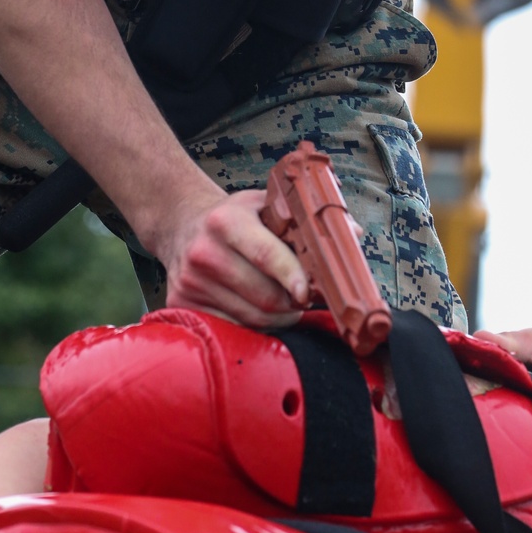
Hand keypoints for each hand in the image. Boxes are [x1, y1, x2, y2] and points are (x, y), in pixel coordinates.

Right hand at [157, 184, 308, 328]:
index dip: (292, 276)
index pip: (266, 255)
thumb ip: (300, 219)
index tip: (309, 292)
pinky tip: (258, 310)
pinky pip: (233, 328)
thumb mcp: (262, 205)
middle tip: (304, 297)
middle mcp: (203, 252)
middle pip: (264, 296)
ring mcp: (190, 281)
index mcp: (226, 221)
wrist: (182, 226)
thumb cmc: (234, 218)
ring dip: (278, 318)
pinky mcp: (183, 303)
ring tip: (285, 303)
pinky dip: (254, 326)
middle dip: (293, 303)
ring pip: (252, 318)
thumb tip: (349, 234)